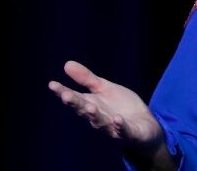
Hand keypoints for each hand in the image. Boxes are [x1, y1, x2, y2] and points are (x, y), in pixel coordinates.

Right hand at [48, 60, 163, 149]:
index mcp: (92, 105)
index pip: (75, 98)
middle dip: (76, 104)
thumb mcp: (105, 88)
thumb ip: (87, 79)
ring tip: (90, 107)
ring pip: (101, 123)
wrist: (144, 126)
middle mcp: (99, 118)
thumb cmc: (121, 107)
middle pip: (85, 111)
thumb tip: (66, 64)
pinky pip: (123, 131)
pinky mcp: (129, 134)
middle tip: (66, 96)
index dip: (63, 92)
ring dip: (95, 116)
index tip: (52, 84)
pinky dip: (120, 126)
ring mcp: (113, 128)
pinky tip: (117, 119)